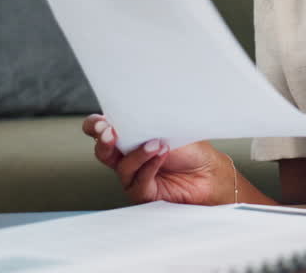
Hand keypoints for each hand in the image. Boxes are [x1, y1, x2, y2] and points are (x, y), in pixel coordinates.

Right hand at [81, 114, 229, 205]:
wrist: (210, 172)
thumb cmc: (190, 149)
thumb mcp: (168, 129)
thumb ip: (149, 123)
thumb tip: (136, 111)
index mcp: (128, 137)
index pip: (100, 130)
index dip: (95, 126)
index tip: (101, 122)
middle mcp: (125, 158)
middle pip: (103, 152)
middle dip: (104, 141)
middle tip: (111, 131)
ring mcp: (132, 177)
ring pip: (123, 167)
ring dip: (138, 154)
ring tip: (157, 143)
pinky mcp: (143, 193)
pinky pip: (139, 181)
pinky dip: (149, 166)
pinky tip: (161, 154)